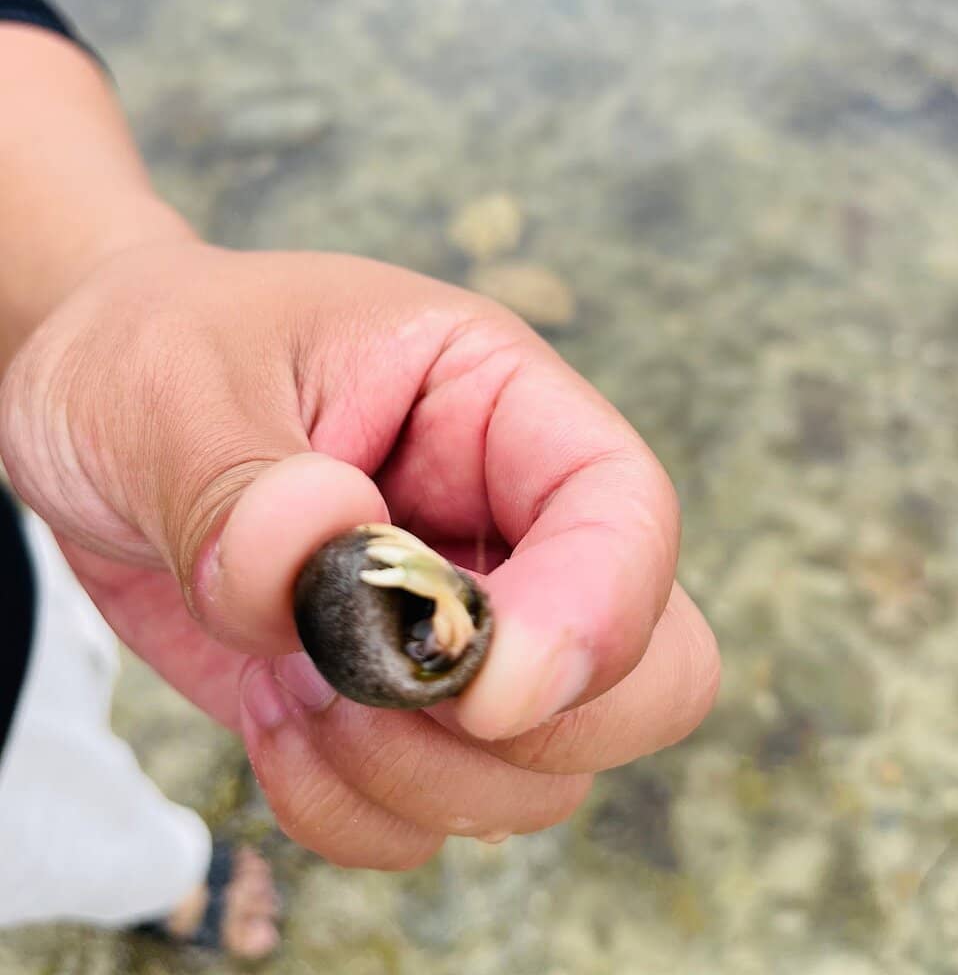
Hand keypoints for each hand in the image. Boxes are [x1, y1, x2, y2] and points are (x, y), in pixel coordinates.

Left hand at [0, 239, 718, 868]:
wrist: (91, 409)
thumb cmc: (155, 352)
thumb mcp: (175, 387)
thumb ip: (245, 482)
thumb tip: (327, 553)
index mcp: (494, 400)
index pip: (627, 513)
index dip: (595, 619)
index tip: (478, 692)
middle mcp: (507, 521)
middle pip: (651, 670)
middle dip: (525, 732)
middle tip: (368, 695)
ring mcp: (460, 626)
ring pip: (548, 773)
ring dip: (416, 778)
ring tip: (288, 690)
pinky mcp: (393, 707)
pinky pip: (432, 820)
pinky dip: (353, 812)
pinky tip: (271, 720)